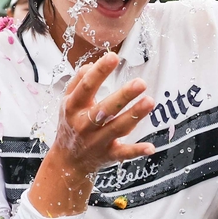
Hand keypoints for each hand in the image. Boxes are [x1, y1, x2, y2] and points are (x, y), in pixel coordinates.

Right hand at [26, 53, 155, 216]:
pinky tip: (150, 147)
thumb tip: (91, 64)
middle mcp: (84, 124)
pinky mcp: (108, 155)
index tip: (113, 57)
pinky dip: (136, 151)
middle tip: (140, 83)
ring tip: (150, 101)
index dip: (99, 72)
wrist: (67, 161)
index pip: (86, 87)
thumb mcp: (67, 101)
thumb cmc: (70, 124)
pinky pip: (123, 153)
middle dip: (123, 96)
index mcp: (73, 107)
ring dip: (133, 116)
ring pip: (117, 128)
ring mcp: (97, 141)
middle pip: (104, 109)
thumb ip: (78, 81)